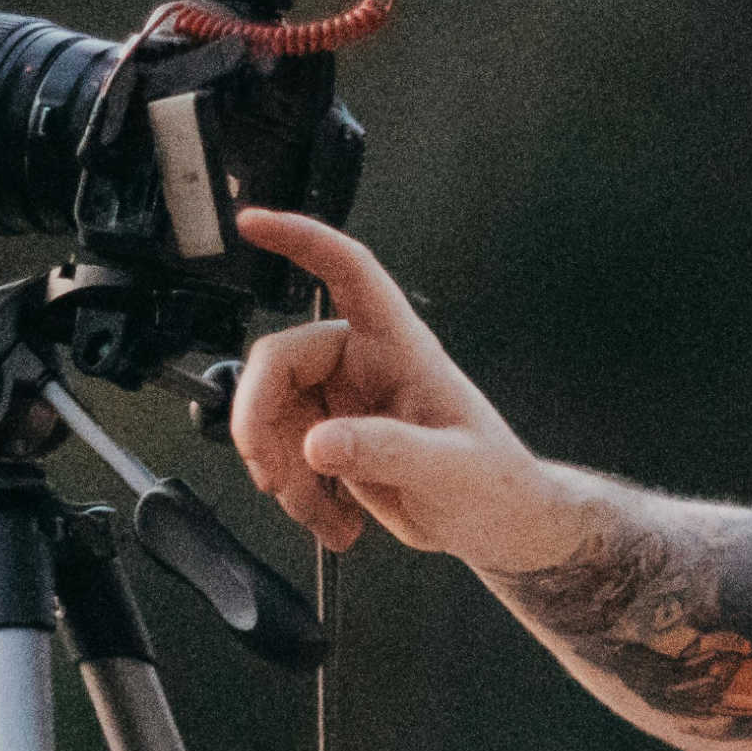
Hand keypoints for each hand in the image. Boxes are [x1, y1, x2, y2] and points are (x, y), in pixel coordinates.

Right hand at [227, 208, 574, 566]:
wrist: (498, 527)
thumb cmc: (496, 483)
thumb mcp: (450, 469)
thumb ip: (387, 451)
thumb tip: (320, 444)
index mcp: (399, 346)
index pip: (349, 272)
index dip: (301, 240)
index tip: (253, 223)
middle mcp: (362, 364)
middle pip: (277, 363)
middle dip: (263, 425)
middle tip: (277, 479)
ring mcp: (341, 402)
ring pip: (269, 417)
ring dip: (283, 476)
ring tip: (325, 514)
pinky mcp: (329, 440)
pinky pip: (281, 455)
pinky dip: (296, 496)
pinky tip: (335, 521)